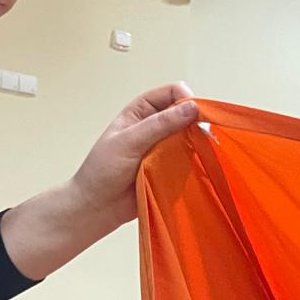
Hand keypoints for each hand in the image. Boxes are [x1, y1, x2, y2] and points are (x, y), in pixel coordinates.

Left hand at [72, 82, 198, 230]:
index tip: (195, 116)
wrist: (97, 207)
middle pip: (187, 114)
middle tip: (201, 138)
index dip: (187, 100)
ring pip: (192, 137)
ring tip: (198, 155)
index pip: (173, 93)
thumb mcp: (130, 141)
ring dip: (197, 144)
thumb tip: (192, 108)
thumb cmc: (103, 170)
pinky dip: (196, 162)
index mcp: (142, 111)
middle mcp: (156, 126)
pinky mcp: (171, 168)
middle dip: (196, 123)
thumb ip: (160, 124)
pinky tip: (196, 168)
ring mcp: (165, 147)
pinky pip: (191, 159)